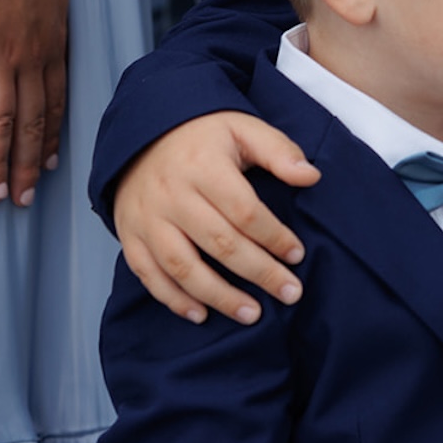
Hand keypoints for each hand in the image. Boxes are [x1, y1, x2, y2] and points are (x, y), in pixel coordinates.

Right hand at [0, 0, 68, 204]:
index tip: (50, 164)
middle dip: (29, 163)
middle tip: (22, 197)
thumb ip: (48, 18)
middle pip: (31, 121)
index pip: (55, 101)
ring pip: (0, 121)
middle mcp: (31, 56)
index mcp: (52, 43)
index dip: (51, 136)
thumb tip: (48, 29)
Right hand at [113, 111, 321, 323]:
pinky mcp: (130, 233)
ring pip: (183, 266)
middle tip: (290, 293)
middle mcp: (172, 194)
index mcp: (204, 166)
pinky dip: (173, 299)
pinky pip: (149, 273)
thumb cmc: (204, 135)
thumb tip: (312, 176)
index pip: (244, 211)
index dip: (274, 237)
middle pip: (220, 243)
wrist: (144, 131)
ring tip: (252, 315)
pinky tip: (201, 314)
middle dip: (259, 273)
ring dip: (219, 296)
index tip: (297, 255)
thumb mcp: (244, 128)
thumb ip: (279, 151)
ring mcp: (147, 217)